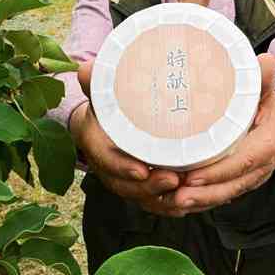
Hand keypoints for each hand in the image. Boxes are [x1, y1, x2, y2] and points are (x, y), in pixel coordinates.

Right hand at [71, 59, 183, 216]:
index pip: (105, 159)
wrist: (102, 121)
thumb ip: (97, 81)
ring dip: (163, 200)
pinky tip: (189, 203)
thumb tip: (85, 68)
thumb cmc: (106, 103)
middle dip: (149, 187)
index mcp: (95, 142)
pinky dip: (169, 206)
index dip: (121, 166)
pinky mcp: (139, 187)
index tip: (141, 169)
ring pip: (141, 198)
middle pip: (125, 185)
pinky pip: (152, 202)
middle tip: (175, 180)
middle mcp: (107, 167)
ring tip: (187, 193)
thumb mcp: (101, 90)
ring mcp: (123, 180)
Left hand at [159, 53, 274, 213]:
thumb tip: (266, 60)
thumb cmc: (273, 108)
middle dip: (203, 194)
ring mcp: (253, 178)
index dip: (218, 171)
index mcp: (268, 144)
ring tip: (172, 201)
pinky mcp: (242, 183)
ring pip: (226, 195)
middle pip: (232, 185)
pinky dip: (202, 200)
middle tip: (174, 195)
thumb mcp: (269, 92)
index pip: (244, 162)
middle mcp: (262, 167)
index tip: (192, 175)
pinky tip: (179, 201)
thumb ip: (263, 80)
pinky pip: (223, 196)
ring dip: (200, 201)